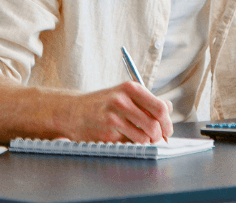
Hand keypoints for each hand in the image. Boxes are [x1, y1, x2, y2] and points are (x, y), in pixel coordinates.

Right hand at [0, 72, 173, 144]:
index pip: (160, 107)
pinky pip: (128, 144)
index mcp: (130, 88)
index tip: (167, 130)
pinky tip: (126, 143)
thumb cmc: (98, 104)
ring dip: (147, 143)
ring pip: (144, 136)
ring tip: (141, 142)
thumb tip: (168, 109)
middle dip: (159, 136)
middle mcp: (122, 99)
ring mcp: (113, 116)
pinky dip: (132, 147)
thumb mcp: (123, 95)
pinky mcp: (105, 133)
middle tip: (157, 141)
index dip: (167, 122)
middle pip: (155, 123)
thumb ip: (145, 101)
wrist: (68, 111)